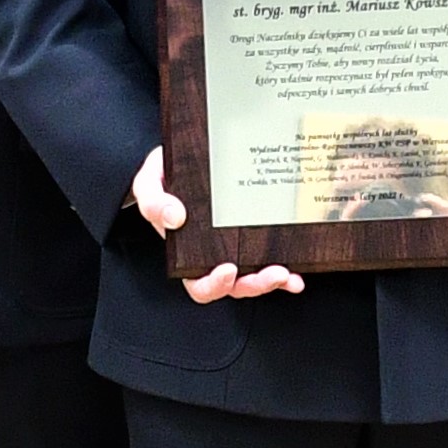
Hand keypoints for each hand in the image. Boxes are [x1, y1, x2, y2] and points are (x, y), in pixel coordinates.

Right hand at [135, 145, 305, 301]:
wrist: (177, 161)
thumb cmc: (162, 176)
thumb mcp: (149, 184)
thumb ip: (154, 202)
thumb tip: (174, 217)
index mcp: (186, 254)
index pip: (199, 284)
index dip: (213, 285)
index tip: (228, 270)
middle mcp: (212, 257)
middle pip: (234, 286)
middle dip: (256, 284)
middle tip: (276, 273)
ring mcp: (235, 249)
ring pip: (254, 277)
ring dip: (273, 281)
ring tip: (289, 275)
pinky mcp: (251, 237)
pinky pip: (268, 258)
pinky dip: (285, 270)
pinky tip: (298, 270)